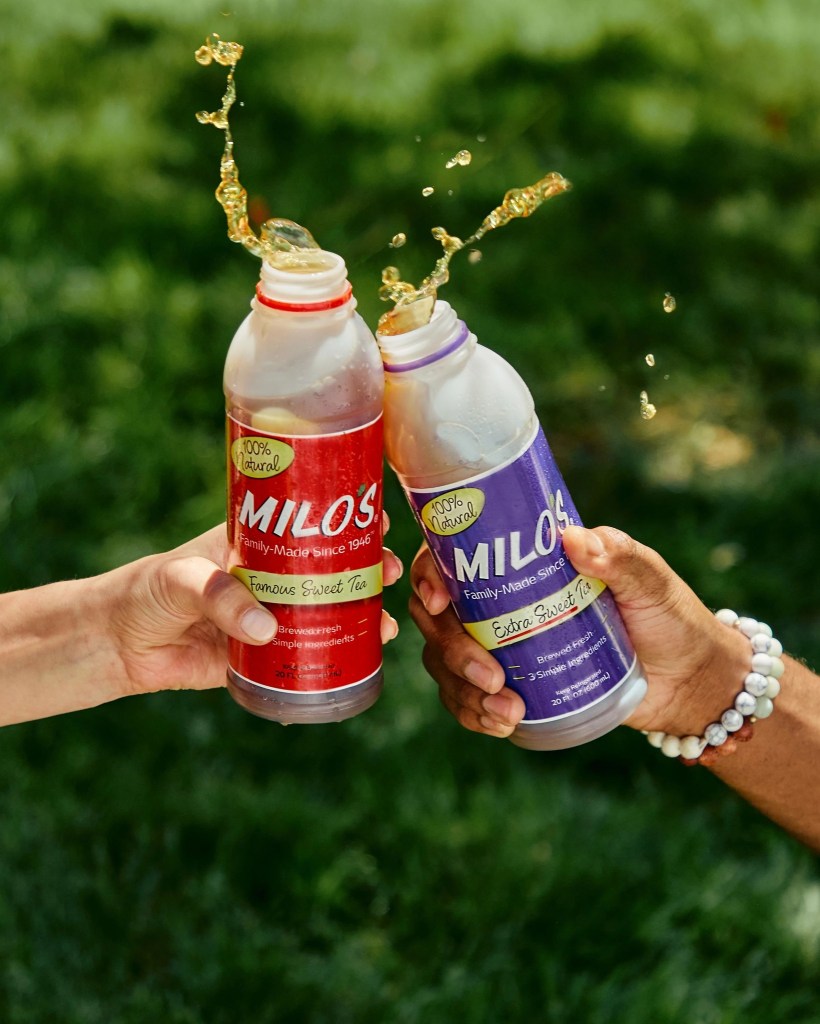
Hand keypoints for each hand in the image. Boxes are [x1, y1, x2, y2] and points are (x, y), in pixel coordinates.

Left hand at [108, 520, 402, 697]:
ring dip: (363, 615)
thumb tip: (267, 628)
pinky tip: (366, 659)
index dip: (346, 519)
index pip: (309, 523)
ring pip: (329, 613)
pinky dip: (338, 657)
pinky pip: (308, 656)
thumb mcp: (181, 579)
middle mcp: (273, 578)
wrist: (120, 645)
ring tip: (388, 624)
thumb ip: (220, 596)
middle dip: (368, 569)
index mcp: (257, 544)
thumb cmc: (147, 592)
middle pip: (332, 569)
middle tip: (390, 572)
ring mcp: (272, 616)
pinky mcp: (266, 657)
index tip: (379, 518)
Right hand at [409, 525, 747, 738]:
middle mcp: (500, 602)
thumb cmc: (672, 618)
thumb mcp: (651, 582)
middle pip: (440, 618)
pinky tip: (500, 724)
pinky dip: (473, 713)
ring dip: (462, 690)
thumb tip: (573, 538)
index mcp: (523, 565)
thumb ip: (621, 558)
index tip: (438, 600)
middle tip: (491, 677)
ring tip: (506, 713)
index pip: (452, 558)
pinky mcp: (513, 686)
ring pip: (446, 663)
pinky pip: (468, 699)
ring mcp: (502, 646)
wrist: (690, 682)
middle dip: (451, 649)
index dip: (429, 575)